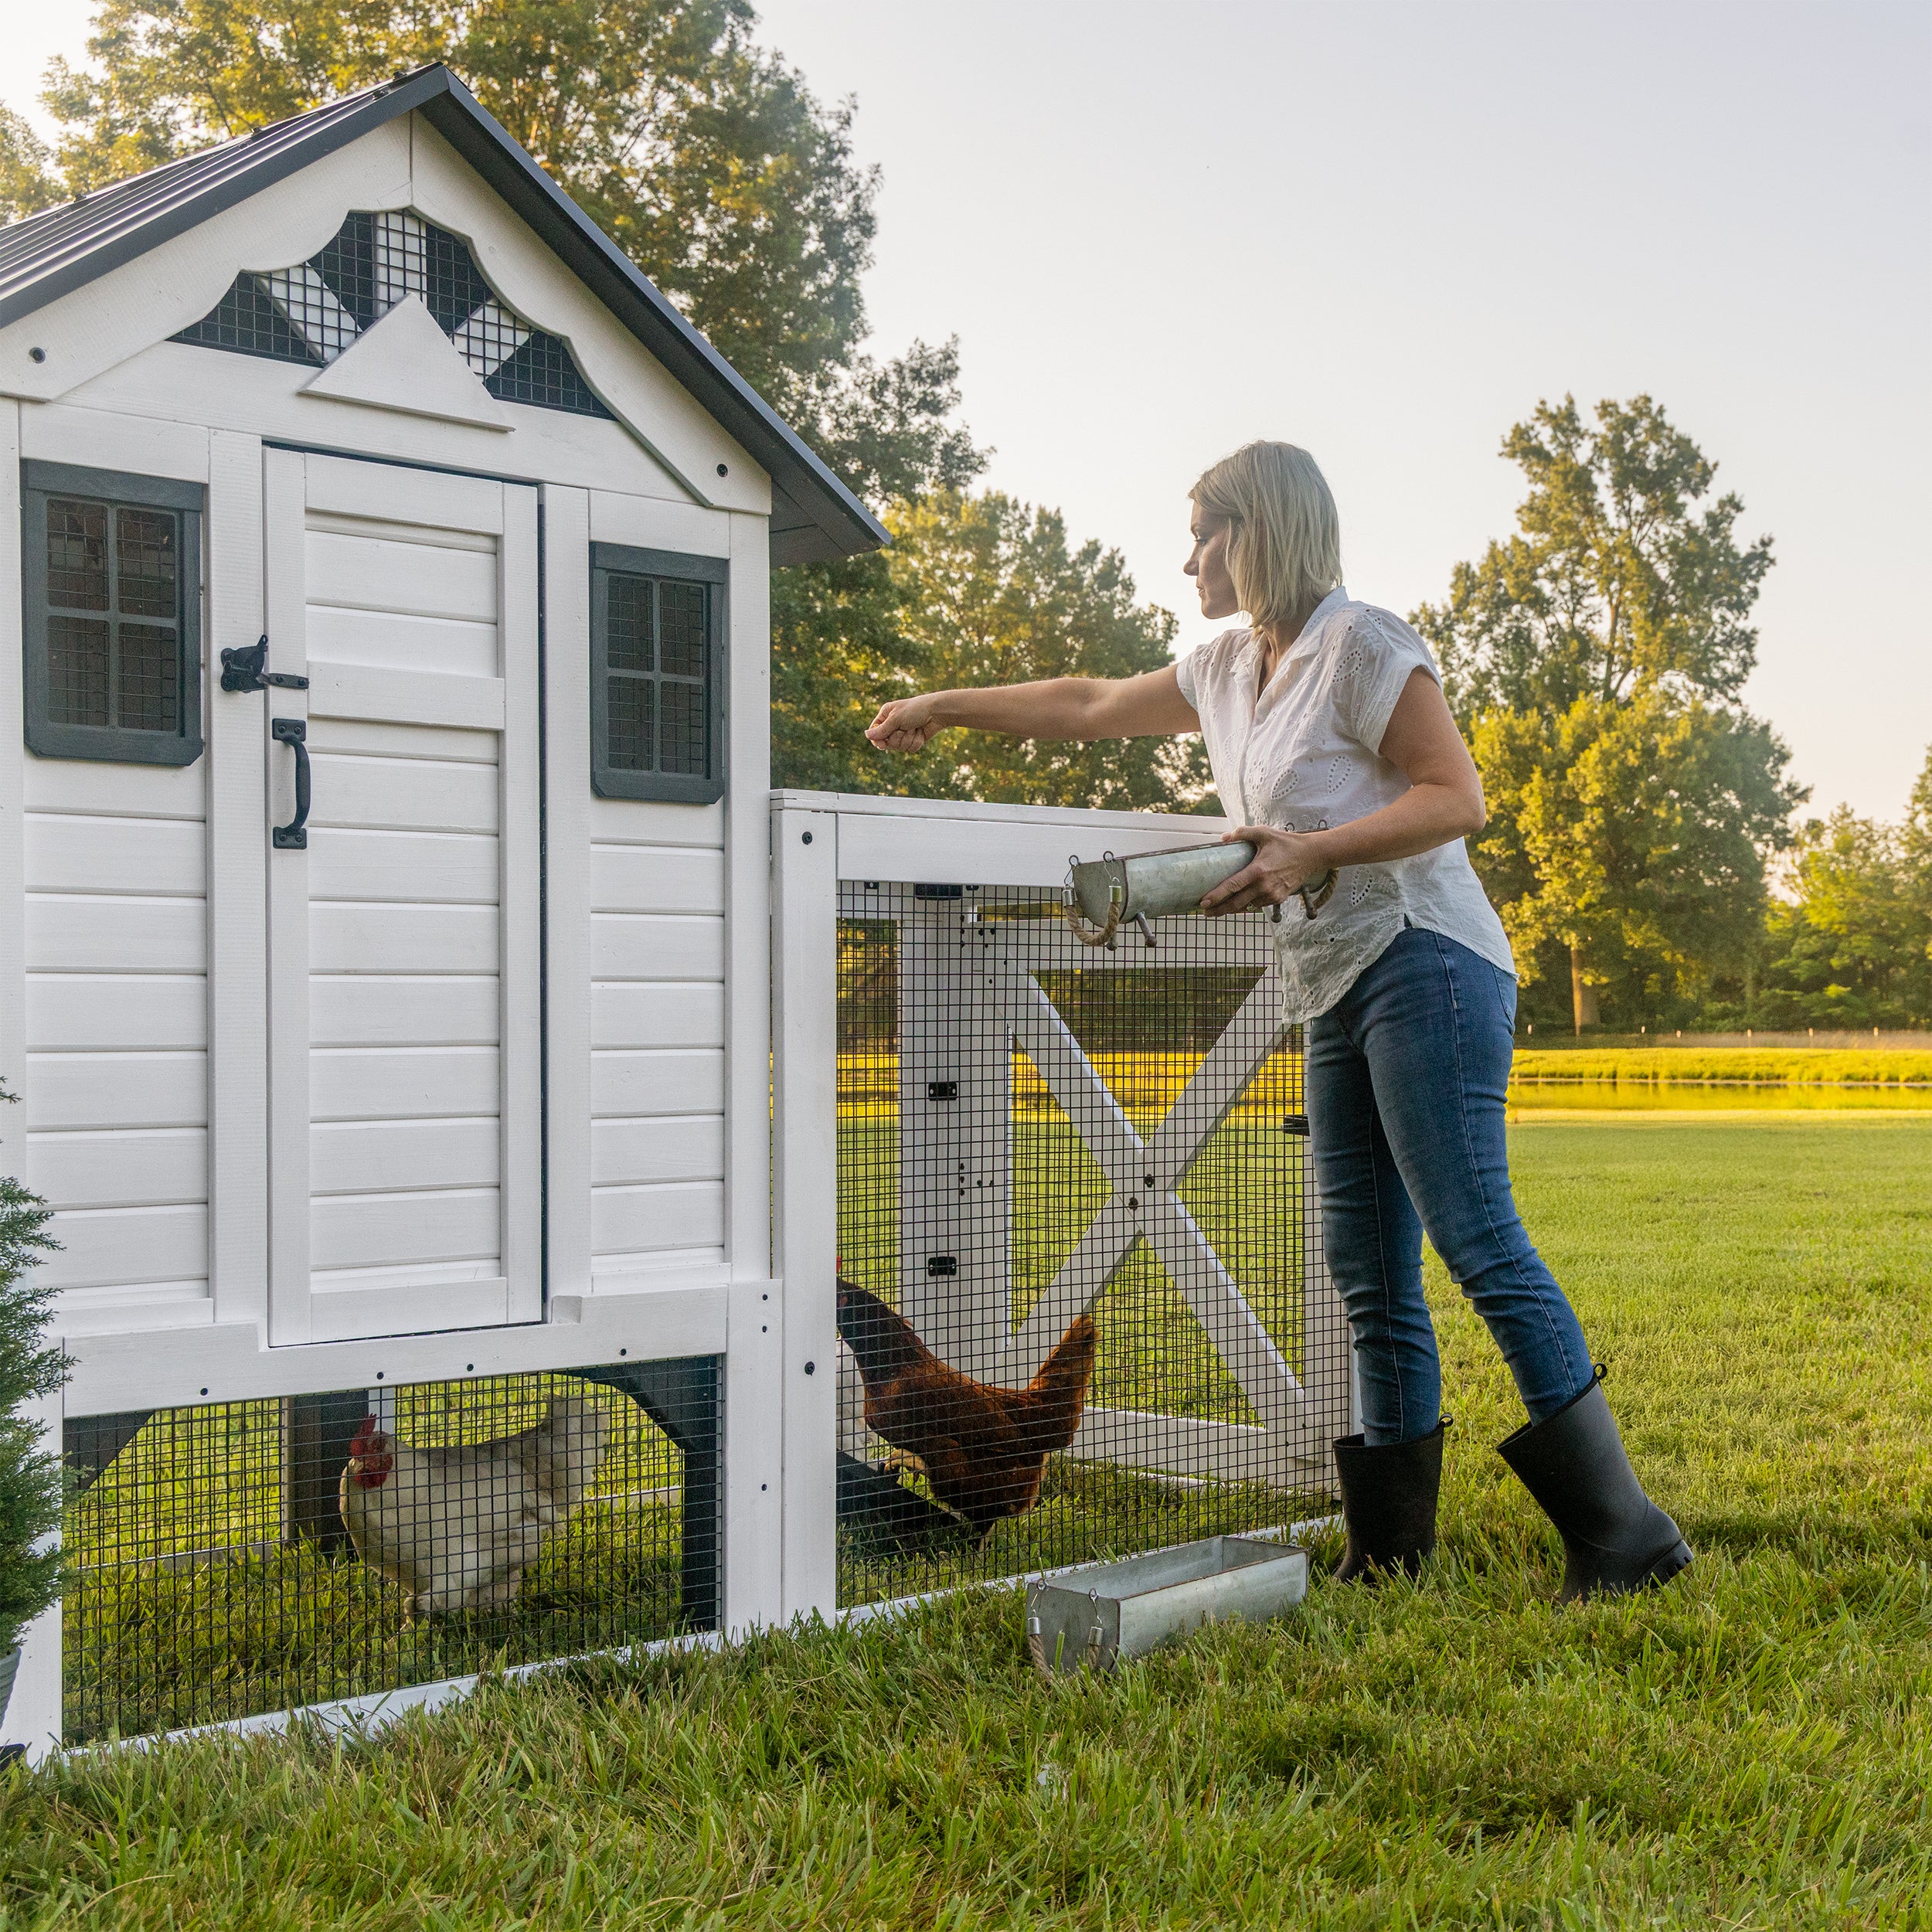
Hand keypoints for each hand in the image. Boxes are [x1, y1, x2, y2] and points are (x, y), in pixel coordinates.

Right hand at [866, 694, 943, 752]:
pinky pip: (910, 749)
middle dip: (898, 738)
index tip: (882, 745)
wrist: (937, 712)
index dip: (878, 740)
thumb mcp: (896, 718)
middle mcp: (893, 724)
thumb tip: (866, 735)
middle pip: (887, 742)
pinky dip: (916, 741)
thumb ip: (882, 729)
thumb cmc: (915, 710)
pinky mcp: (913, 739)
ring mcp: (904, 733)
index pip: (875, 732)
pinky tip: (921, 732)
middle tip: (905, 728)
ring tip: (914, 728)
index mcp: (886, 715)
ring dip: (908, 738)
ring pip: (900, 747)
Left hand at [1198, 824, 1327, 914]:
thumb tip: (1224, 838)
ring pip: (1247, 906)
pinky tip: (1241, 901)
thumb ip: (1242, 833)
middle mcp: (1264, 886)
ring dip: (1234, 907)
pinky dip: (1249, 903)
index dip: (1216, 896)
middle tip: (1205, 912)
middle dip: (1218, 910)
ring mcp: (1272, 895)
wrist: (1311, 855)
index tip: (1203, 902)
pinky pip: (1258, 905)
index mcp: (1257, 871)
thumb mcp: (1264, 833)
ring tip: (1220, 907)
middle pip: (1235, 904)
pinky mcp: (1278, 899)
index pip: (1231, 886)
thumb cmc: (1286, 843)